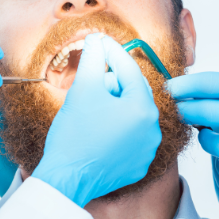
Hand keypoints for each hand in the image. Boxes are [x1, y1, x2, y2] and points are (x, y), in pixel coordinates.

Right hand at [31, 34, 161, 206]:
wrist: (66, 178)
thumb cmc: (74, 136)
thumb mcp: (82, 89)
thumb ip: (93, 59)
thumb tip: (96, 40)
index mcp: (143, 109)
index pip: (128, 70)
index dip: (110, 53)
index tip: (98, 43)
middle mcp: (152, 130)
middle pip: (132, 92)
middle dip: (111, 83)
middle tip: (89, 82)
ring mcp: (147, 150)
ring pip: (131, 115)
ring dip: (113, 106)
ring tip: (91, 110)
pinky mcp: (137, 165)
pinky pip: (130, 138)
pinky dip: (116, 129)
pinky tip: (97, 131)